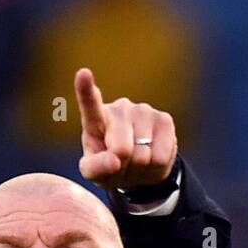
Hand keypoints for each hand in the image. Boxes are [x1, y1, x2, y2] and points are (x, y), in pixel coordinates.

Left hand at [74, 66, 177, 189]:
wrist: (139, 169)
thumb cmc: (109, 167)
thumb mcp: (94, 173)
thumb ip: (96, 168)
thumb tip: (115, 160)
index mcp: (96, 120)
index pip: (90, 105)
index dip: (85, 90)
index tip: (83, 74)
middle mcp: (120, 109)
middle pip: (122, 150)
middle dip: (123, 166)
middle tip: (122, 164)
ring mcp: (143, 111)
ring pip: (143, 156)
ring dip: (139, 168)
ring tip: (136, 162)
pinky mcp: (164, 119)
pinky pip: (160, 157)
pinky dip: (155, 168)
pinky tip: (151, 157)